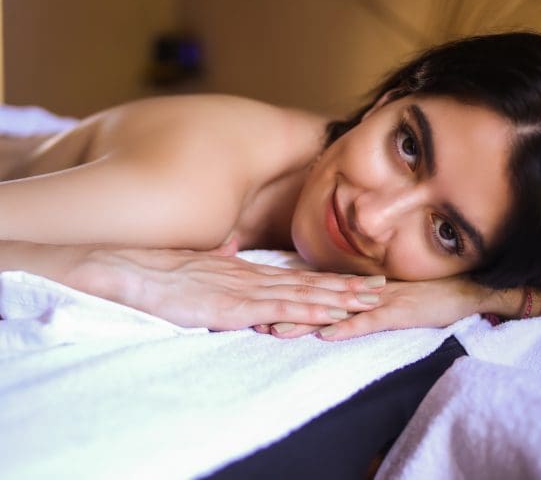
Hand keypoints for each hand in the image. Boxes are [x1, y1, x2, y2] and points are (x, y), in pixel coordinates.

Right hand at [62, 245, 385, 330]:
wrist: (135, 270)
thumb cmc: (163, 272)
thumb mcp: (198, 266)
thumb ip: (219, 259)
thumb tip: (230, 249)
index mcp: (245, 272)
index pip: (295, 276)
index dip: (326, 279)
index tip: (353, 280)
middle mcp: (253, 278)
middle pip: (308, 283)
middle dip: (346, 287)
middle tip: (381, 287)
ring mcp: (245, 291)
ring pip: (303, 294)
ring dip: (339, 298)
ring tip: (371, 299)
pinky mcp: (235, 306)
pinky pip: (279, 309)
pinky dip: (309, 312)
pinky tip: (333, 314)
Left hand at [259, 276, 491, 340]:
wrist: (457, 291)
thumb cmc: (417, 296)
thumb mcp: (379, 299)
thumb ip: (353, 303)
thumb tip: (325, 314)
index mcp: (351, 290)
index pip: (311, 295)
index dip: (282, 302)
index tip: (254, 310)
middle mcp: (358, 293)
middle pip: (314, 302)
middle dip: (281, 312)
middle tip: (250, 321)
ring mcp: (376, 302)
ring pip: (333, 311)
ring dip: (303, 321)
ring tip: (274, 330)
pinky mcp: (396, 313)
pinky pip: (368, 322)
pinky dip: (347, 328)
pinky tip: (326, 335)